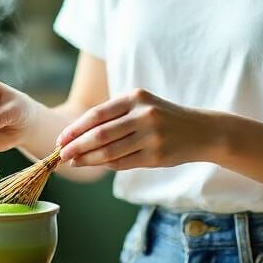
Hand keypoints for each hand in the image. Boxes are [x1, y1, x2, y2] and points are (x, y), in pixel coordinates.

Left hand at [56, 88, 219, 170]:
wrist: (202, 131)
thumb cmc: (164, 118)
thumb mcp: (142, 105)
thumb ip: (115, 117)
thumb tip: (78, 135)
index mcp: (136, 97)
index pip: (97, 114)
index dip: (76, 128)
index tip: (61, 138)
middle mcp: (143, 115)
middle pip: (100, 134)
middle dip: (76, 146)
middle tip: (60, 154)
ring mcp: (151, 137)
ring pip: (109, 151)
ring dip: (87, 159)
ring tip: (73, 162)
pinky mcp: (156, 156)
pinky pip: (123, 163)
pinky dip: (106, 165)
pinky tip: (95, 164)